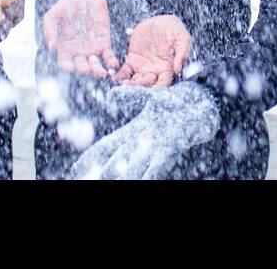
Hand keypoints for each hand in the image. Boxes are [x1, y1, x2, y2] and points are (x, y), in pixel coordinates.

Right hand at [43, 0, 117, 76]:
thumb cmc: (66, 6)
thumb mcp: (53, 15)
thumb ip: (49, 30)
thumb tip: (52, 47)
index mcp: (64, 48)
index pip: (65, 63)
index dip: (67, 67)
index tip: (71, 67)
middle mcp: (78, 52)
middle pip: (80, 66)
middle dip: (84, 70)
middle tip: (87, 69)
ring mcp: (91, 48)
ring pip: (95, 64)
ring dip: (98, 70)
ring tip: (101, 72)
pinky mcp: (104, 42)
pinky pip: (108, 55)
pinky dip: (111, 61)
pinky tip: (114, 64)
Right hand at [71, 81, 219, 179]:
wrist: (201, 107)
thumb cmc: (174, 105)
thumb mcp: (149, 97)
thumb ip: (130, 96)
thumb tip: (110, 96)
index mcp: (131, 133)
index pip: (104, 149)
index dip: (89, 160)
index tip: (75, 171)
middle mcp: (140, 144)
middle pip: (115, 162)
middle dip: (102, 173)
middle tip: (89, 179)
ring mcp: (155, 148)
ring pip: (133, 168)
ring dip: (123, 176)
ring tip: (108, 180)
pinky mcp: (171, 147)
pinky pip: (157, 166)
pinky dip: (149, 174)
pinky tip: (143, 181)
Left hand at [114, 14, 191, 86]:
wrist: (159, 19)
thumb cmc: (174, 29)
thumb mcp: (183, 39)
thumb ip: (182, 53)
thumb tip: (178, 69)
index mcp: (166, 67)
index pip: (163, 83)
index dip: (158, 90)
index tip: (152, 92)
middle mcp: (154, 70)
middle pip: (147, 85)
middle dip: (141, 88)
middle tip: (134, 85)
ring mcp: (142, 66)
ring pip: (135, 81)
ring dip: (129, 85)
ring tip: (124, 84)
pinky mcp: (132, 59)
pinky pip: (125, 71)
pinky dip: (119, 76)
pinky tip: (114, 77)